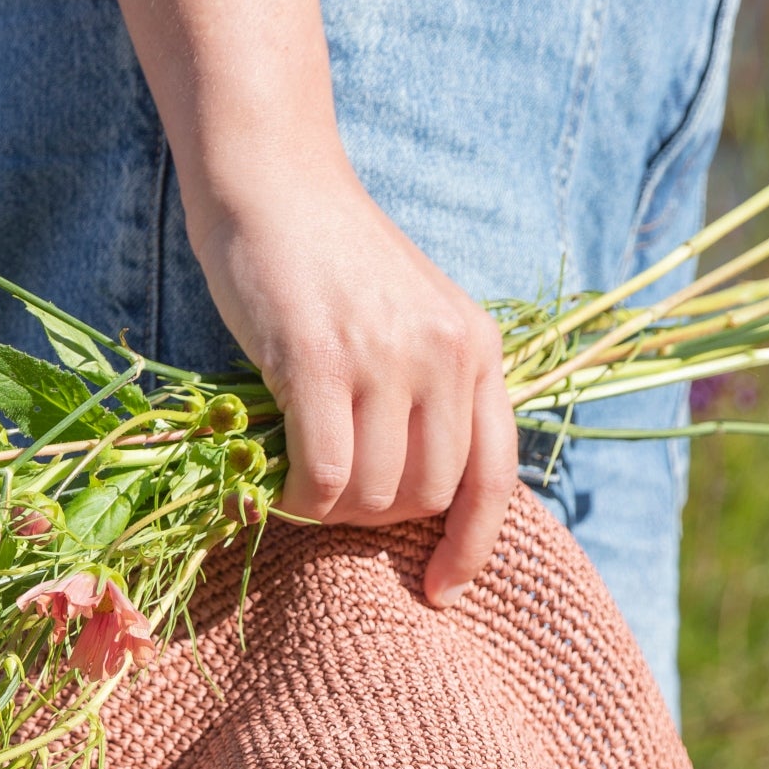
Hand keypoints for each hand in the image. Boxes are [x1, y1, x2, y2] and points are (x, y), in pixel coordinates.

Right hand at [64, 0, 518, 606]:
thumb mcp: (406, 321)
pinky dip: (297, 497)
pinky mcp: (318, 360)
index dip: (472, 546)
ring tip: (298, 484)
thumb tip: (408, 497)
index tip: (441, 589)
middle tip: (329, 500)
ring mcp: (385, 358)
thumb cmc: (327, 257)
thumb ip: (426, 392)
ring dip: (330, 511)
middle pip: (426, 496)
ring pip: (372, 493)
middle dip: (375, 520)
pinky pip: (322, 473)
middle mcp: (446, 356)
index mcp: (478, 349)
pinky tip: (277, 482)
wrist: (273, 180)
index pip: (495, 477)